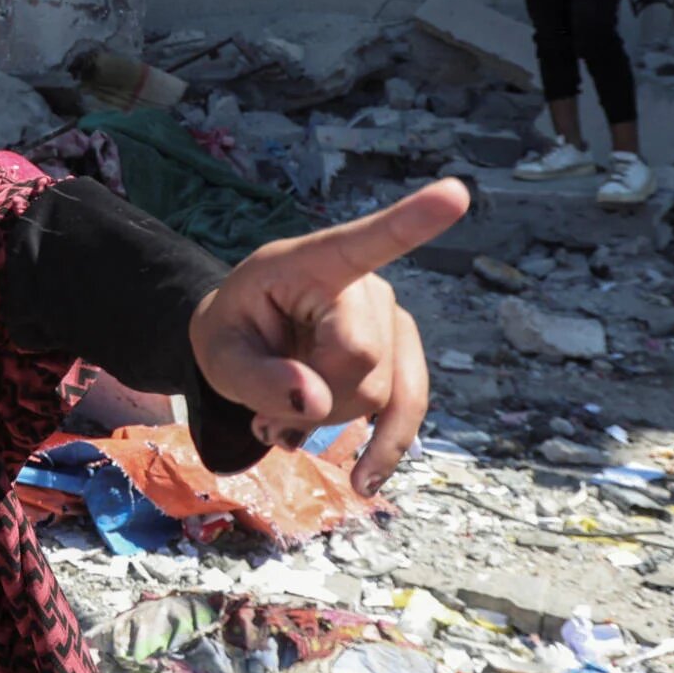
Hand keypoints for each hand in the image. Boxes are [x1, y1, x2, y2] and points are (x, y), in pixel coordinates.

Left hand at [189, 179, 469, 496]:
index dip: (411, 222)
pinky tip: (365, 479)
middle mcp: (367, 285)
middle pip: (360, 361)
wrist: (244, 339)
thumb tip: (316, 404)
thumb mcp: (219, 354)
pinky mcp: (401, 354)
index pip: (365, 241)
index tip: (455, 193)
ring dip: (328, 423)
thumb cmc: (232, 331)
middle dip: (311, 401)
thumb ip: (255, 378)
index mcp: (312, 262)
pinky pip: (408, 407)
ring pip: (380, 393)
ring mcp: (392, 319)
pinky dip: (384, 446)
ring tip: (280, 423)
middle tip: (264, 409)